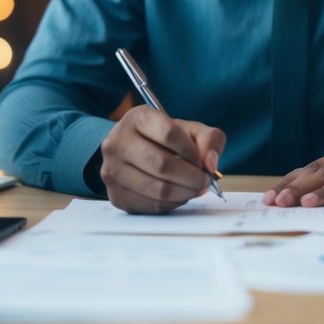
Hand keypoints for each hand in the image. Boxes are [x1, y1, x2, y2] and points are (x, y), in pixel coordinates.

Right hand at [98, 105, 225, 214]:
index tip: (203, 161)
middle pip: (162, 165)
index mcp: (137, 118)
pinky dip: (173, 204)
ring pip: (158, 189)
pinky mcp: (116, 195)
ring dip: (185, 193)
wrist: (134, 152)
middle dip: (192, 176)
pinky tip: (179, 195)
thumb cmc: (165, 140)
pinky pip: (151, 206)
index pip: (170, 134)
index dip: (193, 151)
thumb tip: (210, 164)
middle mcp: (118, 142)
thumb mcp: (189, 130)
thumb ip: (209, 139)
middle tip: (205, 180)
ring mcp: (112, 170)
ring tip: (196, 188)